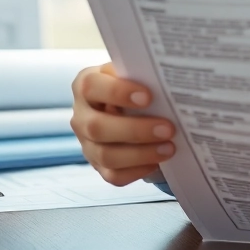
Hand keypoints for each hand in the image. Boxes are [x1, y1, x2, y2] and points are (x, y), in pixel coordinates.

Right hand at [70, 63, 176, 185]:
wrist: (129, 107)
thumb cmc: (132, 86)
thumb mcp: (131, 73)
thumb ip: (139, 74)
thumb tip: (165, 81)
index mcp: (85, 86)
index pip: (91, 87)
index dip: (118, 92)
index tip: (148, 96)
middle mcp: (81, 116)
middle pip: (97, 127)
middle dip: (135, 130)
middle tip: (168, 128)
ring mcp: (87, 144)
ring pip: (106, 155)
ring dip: (140, 154)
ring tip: (169, 148)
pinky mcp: (99, 166)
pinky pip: (114, 176)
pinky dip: (138, 170)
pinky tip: (158, 162)